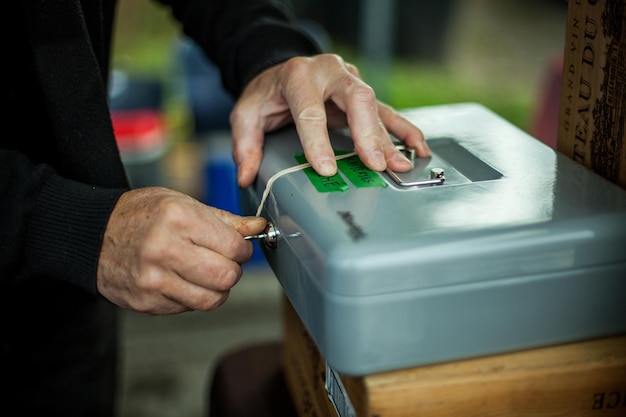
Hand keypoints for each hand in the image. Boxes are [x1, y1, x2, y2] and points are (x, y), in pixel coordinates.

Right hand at [96, 187, 266, 314]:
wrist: (90, 235)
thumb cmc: (140, 214)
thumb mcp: (182, 203)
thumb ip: (224, 220)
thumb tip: (258, 227)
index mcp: (177, 218)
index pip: (234, 247)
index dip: (243, 249)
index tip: (237, 247)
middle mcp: (164, 249)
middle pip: (227, 276)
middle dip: (233, 270)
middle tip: (223, 261)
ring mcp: (153, 280)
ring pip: (212, 299)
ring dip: (217, 288)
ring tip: (205, 273)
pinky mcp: (146, 302)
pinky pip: (189, 308)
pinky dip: (193, 296)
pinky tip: (181, 280)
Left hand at [230, 53, 430, 187]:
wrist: (280, 72)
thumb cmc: (267, 93)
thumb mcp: (246, 112)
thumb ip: (245, 142)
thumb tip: (247, 174)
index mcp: (298, 76)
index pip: (311, 110)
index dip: (318, 141)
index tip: (326, 169)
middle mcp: (329, 73)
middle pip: (356, 98)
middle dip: (367, 133)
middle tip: (374, 163)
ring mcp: (350, 81)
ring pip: (376, 105)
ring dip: (390, 137)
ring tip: (401, 163)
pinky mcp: (362, 95)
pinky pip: (387, 111)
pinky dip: (404, 130)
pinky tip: (417, 147)